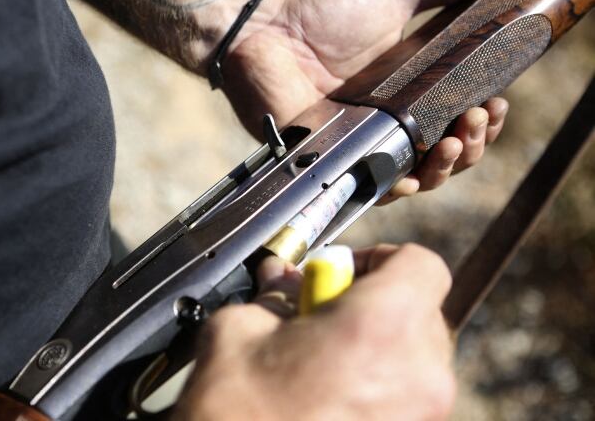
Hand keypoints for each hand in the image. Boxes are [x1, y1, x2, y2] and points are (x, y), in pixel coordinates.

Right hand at [174, 244, 454, 420]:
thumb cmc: (240, 414)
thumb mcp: (239, 330)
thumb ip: (275, 294)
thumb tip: (282, 280)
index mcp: (382, 325)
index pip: (421, 263)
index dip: (380, 257)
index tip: (342, 272)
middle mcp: (419, 371)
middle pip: (421, 309)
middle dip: (374, 303)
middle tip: (324, 316)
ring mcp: (423, 413)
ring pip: (415, 354)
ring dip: (376, 346)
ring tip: (321, 362)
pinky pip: (407, 394)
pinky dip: (377, 382)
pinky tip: (329, 393)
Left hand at [220, 0, 508, 200]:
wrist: (269, 25)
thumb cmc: (325, 8)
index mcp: (408, 89)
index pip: (457, 120)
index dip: (483, 121)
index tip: (497, 103)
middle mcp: (389, 121)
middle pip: (445, 154)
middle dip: (473, 144)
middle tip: (481, 118)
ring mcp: (362, 144)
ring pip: (417, 176)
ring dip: (449, 166)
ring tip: (458, 139)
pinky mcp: (335, 161)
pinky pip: (374, 190)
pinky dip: (402, 186)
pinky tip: (421, 171)